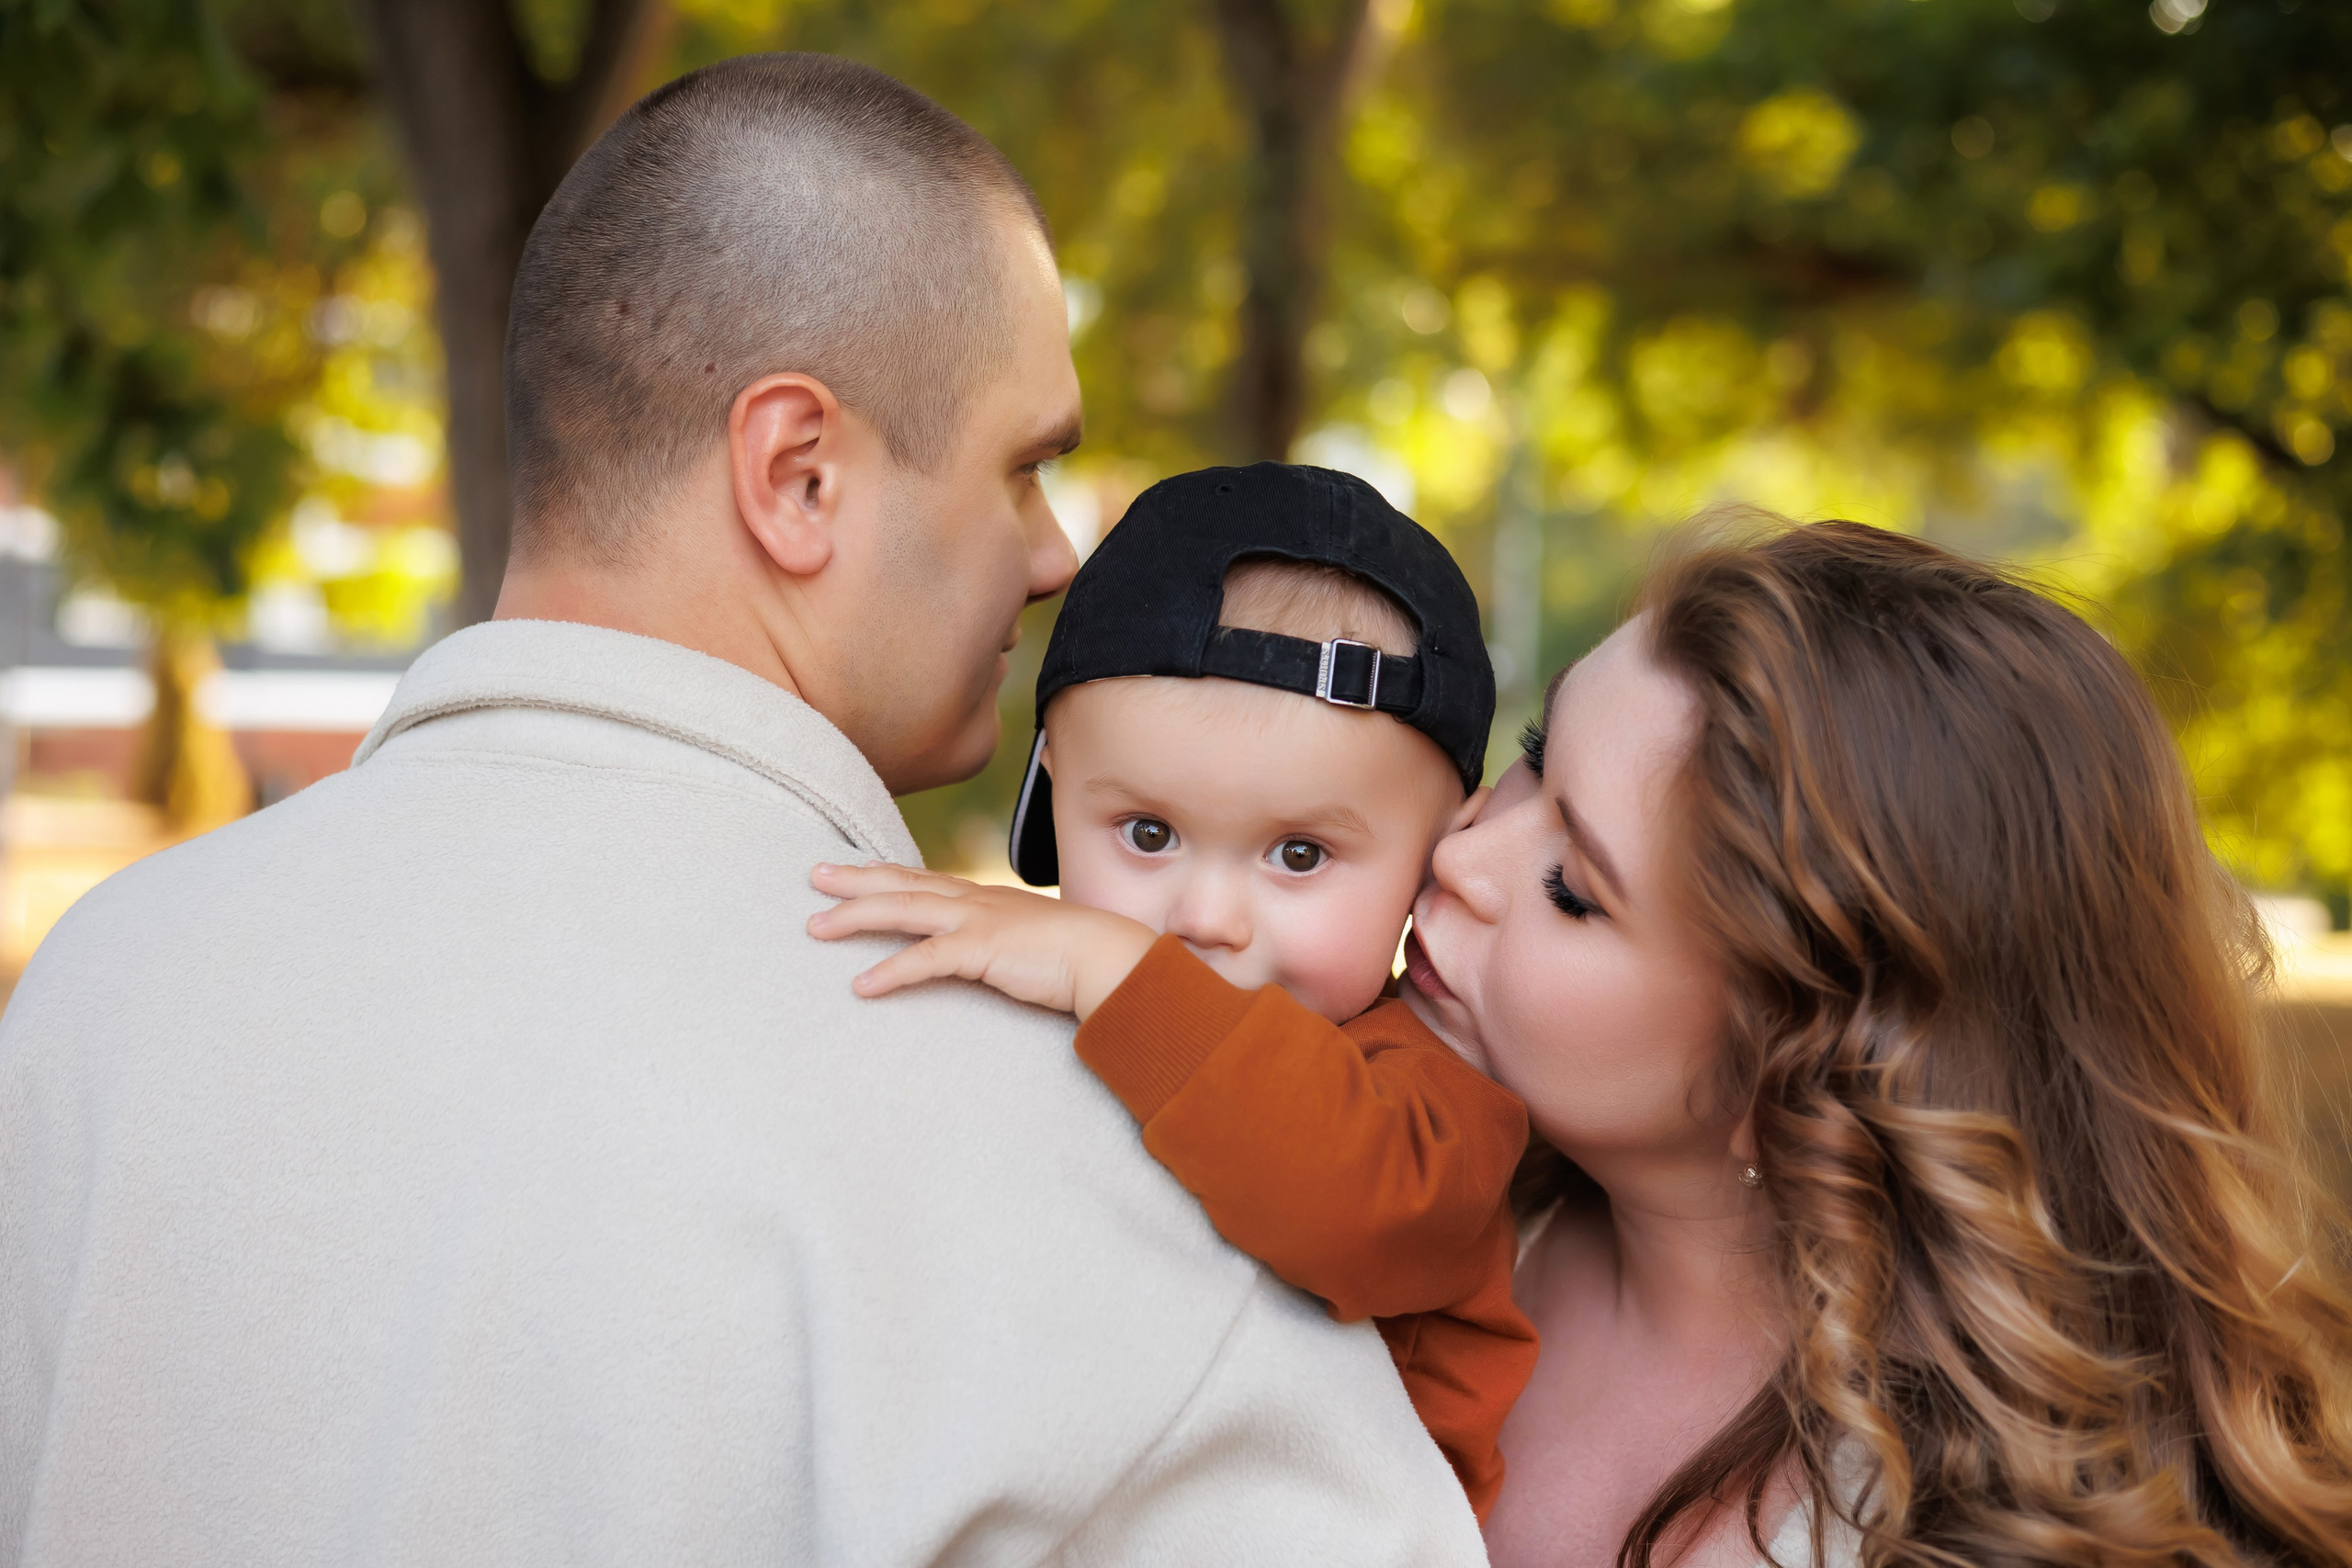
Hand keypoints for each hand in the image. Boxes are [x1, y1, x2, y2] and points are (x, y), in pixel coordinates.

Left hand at [807, 862, 1158, 1019]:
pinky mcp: (982, 950)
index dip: (883, 872)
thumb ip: (1004, 940)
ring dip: (855, 916)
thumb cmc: (1076, 955)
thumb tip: (993, 952)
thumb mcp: (1030, 938)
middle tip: (814, 875)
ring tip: (816, 927)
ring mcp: (977, 922)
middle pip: (901, 883)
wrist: (1109, 957)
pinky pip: (925, 960)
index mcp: (984, 898)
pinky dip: (890, 972)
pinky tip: (861, 986)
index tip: (849, 869)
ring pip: (902, 910)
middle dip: (854, 879)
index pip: (922, 878)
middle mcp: (974, 901)